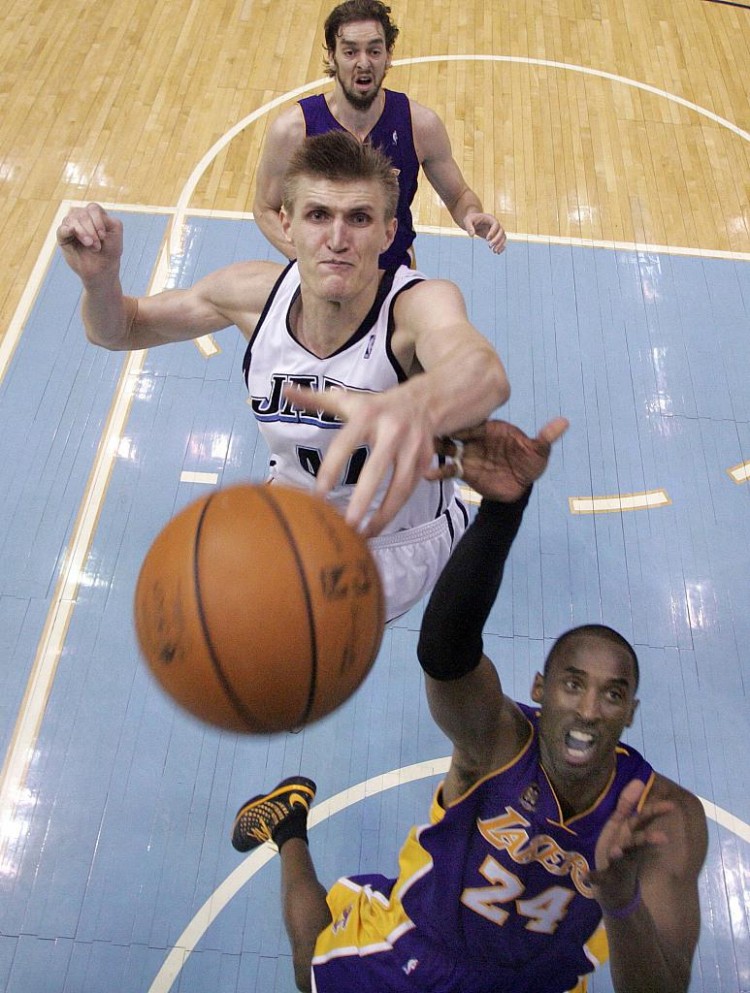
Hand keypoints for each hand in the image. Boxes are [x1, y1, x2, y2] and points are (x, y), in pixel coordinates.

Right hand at [57, 203, 122, 280]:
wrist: (102, 270)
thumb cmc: (110, 250)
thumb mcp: (115, 233)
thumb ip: (106, 219)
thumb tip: (86, 215)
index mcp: (95, 215)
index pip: (93, 208)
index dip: (98, 221)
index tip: (103, 236)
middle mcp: (82, 217)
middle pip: (82, 214)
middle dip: (91, 231)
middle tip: (97, 246)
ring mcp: (71, 226)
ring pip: (72, 220)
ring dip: (82, 233)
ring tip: (90, 245)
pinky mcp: (63, 237)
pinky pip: (62, 230)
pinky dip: (66, 230)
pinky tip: (72, 231)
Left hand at [282, 383, 435, 536]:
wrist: (425, 401)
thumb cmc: (377, 406)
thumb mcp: (347, 399)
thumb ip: (316, 399)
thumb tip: (286, 391)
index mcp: (367, 415)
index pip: (345, 444)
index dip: (332, 469)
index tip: (318, 494)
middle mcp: (392, 430)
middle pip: (376, 470)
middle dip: (363, 499)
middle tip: (347, 525)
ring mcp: (412, 447)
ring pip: (400, 486)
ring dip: (383, 514)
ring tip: (364, 535)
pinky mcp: (425, 461)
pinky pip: (410, 490)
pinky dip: (395, 510)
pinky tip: (378, 526)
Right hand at [428, 417, 568, 500]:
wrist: (520, 488)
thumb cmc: (529, 464)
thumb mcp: (539, 452)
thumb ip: (546, 437)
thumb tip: (565, 422)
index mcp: (491, 429)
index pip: (474, 422)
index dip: (463, 421)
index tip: (452, 418)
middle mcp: (476, 439)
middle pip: (456, 431)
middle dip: (443, 429)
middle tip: (429, 429)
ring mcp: (468, 455)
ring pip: (448, 448)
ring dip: (436, 447)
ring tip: (424, 448)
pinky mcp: (465, 472)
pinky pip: (449, 470)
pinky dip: (438, 471)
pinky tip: (428, 474)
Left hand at [463, 211, 506, 253]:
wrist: (473, 222)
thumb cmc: (470, 219)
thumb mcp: (467, 221)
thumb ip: (469, 227)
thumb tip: (472, 235)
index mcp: (490, 218)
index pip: (496, 224)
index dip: (493, 232)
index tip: (487, 239)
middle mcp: (495, 224)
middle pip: (501, 231)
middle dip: (497, 239)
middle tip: (489, 246)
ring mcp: (497, 231)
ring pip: (503, 237)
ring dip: (500, 245)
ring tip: (494, 251)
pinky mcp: (496, 236)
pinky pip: (502, 241)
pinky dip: (501, 247)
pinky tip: (497, 253)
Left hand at [587, 779, 673, 912]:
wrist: (616, 892)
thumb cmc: (619, 853)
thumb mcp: (621, 827)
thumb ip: (627, 805)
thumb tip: (638, 780)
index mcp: (629, 836)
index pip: (643, 822)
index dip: (655, 812)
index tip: (672, 805)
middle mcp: (626, 851)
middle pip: (636, 843)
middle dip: (647, 840)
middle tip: (663, 838)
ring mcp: (616, 867)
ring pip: (620, 861)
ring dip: (618, 855)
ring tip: (616, 851)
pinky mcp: (605, 881)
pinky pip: (599, 879)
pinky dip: (592, 877)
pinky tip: (586, 875)